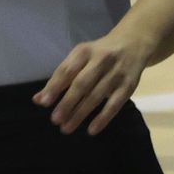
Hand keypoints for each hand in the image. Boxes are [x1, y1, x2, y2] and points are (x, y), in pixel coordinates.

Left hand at [33, 32, 152, 135]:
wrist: (134, 42)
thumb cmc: (100, 53)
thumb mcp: (80, 57)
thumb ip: (61, 77)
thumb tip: (38, 100)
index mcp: (85, 51)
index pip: (67, 70)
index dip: (55, 86)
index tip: (44, 103)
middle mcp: (101, 59)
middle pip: (82, 83)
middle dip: (67, 102)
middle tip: (55, 119)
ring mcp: (116, 73)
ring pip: (96, 95)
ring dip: (80, 113)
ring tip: (66, 128)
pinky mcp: (129, 85)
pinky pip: (115, 104)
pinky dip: (103, 118)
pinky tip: (91, 130)